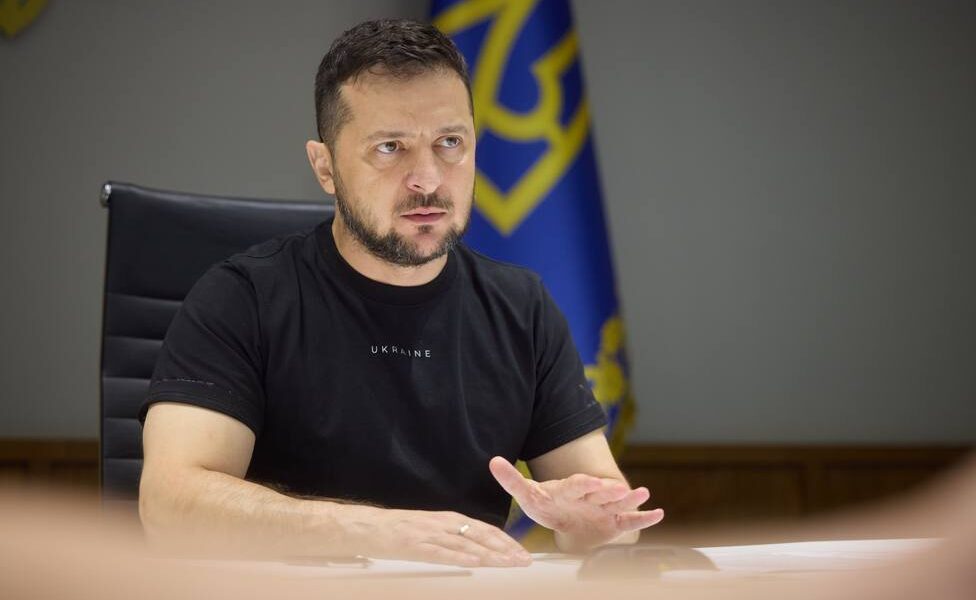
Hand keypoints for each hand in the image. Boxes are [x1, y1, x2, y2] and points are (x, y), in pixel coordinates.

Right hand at [345, 505, 531, 567]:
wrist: (368, 526)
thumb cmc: (400, 529)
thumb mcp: (432, 528)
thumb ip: (453, 536)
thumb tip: (476, 548)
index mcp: (450, 519)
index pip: (485, 529)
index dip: (506, 541)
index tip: (522, 553)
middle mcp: (445, 524)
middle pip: (482, 536)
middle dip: (506, 549)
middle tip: (525, 560)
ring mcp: (431, 534)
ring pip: (467, 545)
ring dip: (490, 555)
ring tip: (509, 564)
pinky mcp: (416, 545)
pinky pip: (441, 552)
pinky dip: (459, 557)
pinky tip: (474, 563)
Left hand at [488, 456, 663, 552]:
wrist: (562, 514)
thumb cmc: (545, 503)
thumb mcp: (526, 493)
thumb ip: (511, 480)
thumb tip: (492, 461)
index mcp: (570, 488)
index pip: (577, 484)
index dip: (585, 484)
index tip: (593, 482)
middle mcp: (590, 495)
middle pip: (601, 492)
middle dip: (610, 491)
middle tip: (621, 489)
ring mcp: (604, 507)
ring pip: (618, 503)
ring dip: (631, 499)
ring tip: (647, 494)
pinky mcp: (613, 521)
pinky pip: (630, 520)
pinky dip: (645, 517)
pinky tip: (659, 513)